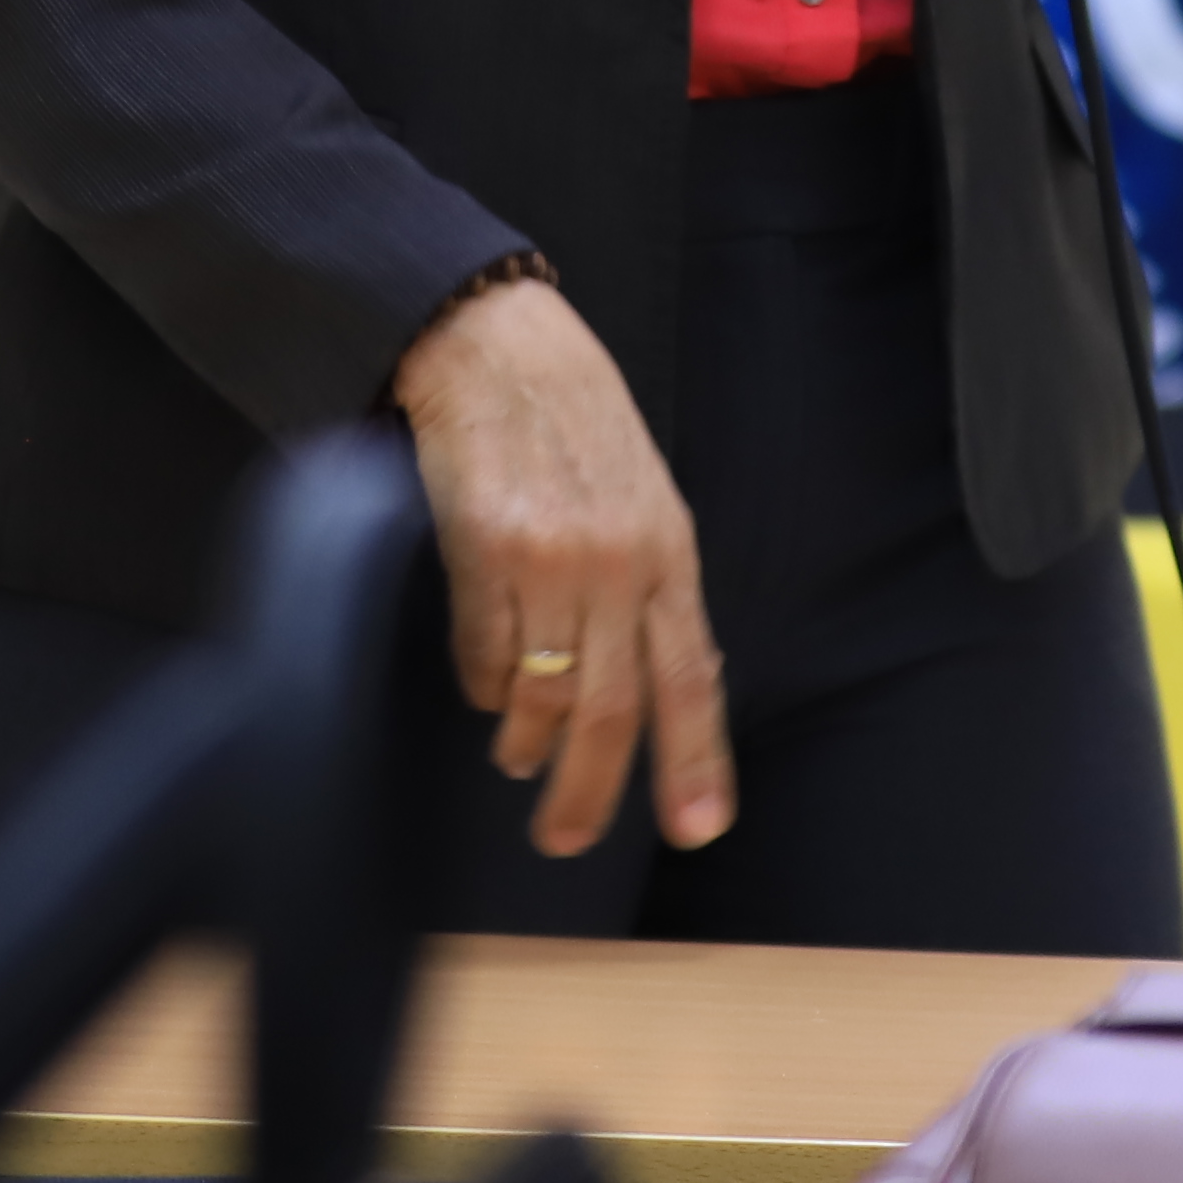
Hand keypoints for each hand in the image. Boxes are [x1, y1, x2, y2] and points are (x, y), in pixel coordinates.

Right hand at [386, 273, 732, 857]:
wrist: (496, 344)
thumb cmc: (573, 418)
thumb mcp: (641, 495)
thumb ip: (653, 583)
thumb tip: (663, 680)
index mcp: (669, 549)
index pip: (693, 676)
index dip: (697, 760)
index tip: (700, 826)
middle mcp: (618, 561)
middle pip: (614, 710)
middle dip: (591, 792)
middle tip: (565, 838)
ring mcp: (550, 558)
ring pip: (544, 695)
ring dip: (528, 744)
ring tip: (519, 758)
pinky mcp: (483, 551)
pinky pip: (483, 656)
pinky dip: (483, 688)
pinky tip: (485, 690)